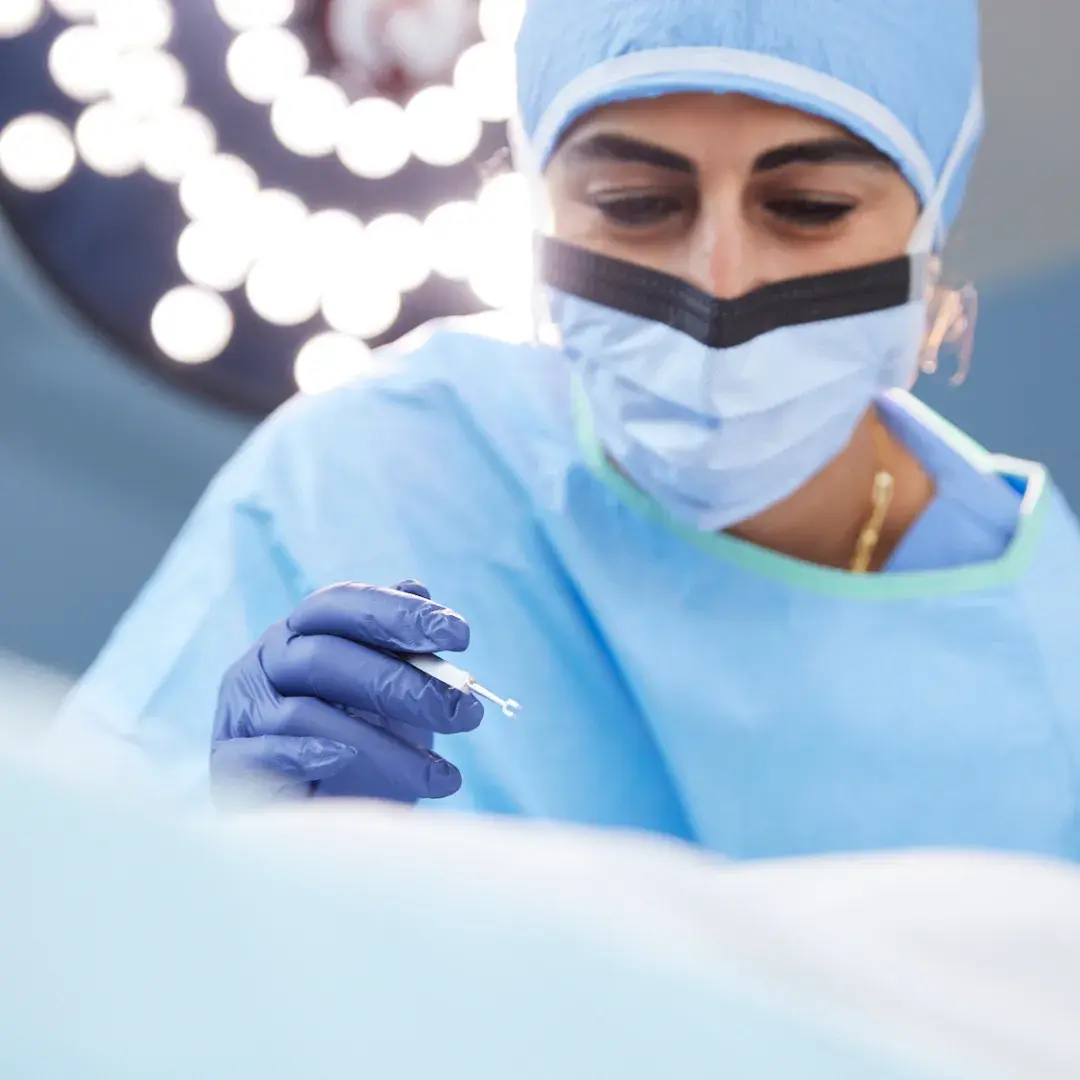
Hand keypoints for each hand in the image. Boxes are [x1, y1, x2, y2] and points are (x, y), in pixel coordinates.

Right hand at [210, 581, 482, 807]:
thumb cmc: (356, 746)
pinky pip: (263, 753)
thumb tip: (417, 587)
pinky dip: (306, 754)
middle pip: (328, 657)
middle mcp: (266, 660)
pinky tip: (345, 762)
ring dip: (384, 743)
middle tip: (466, 714)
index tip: (461, 637)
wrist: (313, 825)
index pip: (344, 604)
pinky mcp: (228, 762)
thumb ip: (399, 645)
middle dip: (405, 685)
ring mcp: (242, 710)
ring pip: (308, 711)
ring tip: (441, 776)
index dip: (400, 614)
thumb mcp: (387, 696)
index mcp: (303, 631)